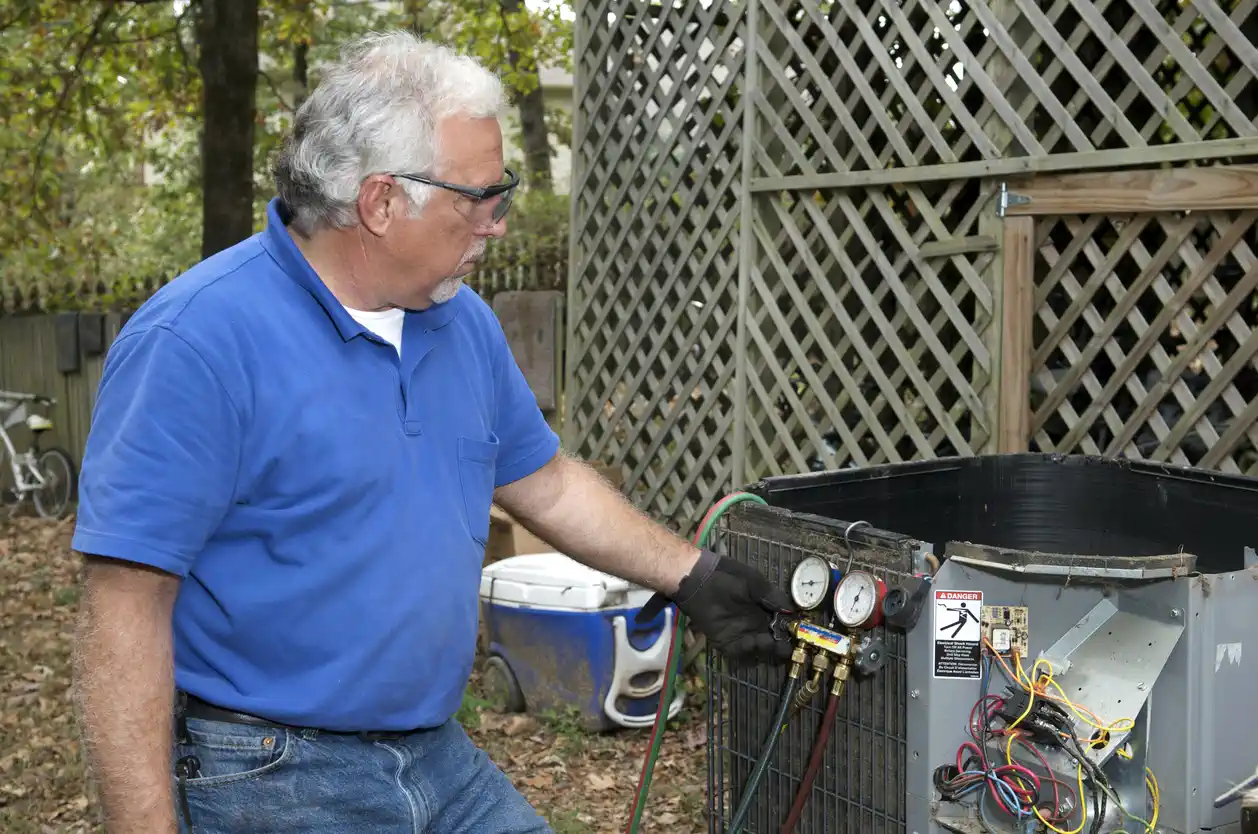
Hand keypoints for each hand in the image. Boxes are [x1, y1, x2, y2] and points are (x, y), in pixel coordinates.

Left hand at [639, 550, 795, 665]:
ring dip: (767, 652)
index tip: (799, 636)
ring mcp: (741, 634)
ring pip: (759, 651)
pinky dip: (747, 656)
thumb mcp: (755, 582)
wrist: (698, 577)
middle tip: (788, 648)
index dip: (791, 632)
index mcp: (765, 610)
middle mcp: (755, 624)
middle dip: (782, 647)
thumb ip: (772, 597)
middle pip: (774, 642)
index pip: (782, 626)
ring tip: (769, 644)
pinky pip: (739, 654)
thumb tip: (791, 611)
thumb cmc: (727, 575)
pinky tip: (754, 650)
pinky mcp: (725, 641)